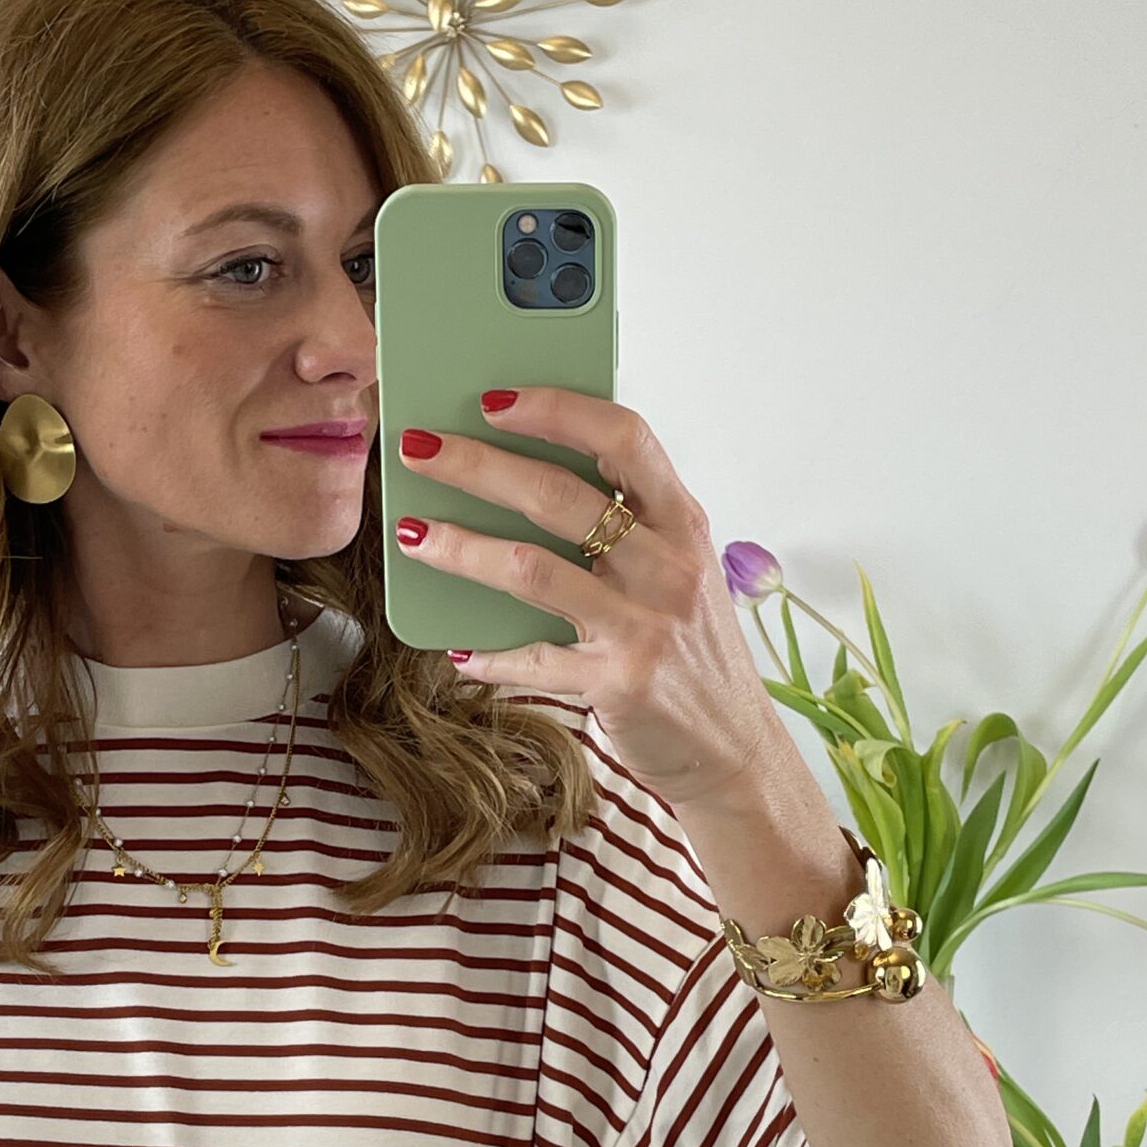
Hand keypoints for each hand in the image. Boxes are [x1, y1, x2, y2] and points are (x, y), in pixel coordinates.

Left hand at [393, 388, 784, 808]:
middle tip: (418, 449)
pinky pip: (533, 660)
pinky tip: (454, 650)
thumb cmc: (692, 652)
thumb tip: (524, 481)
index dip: (557, 409)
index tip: (494, 397)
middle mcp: (668, 567)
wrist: (734, 749)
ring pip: (532, 569)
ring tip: (412, 533)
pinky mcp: (619, 682)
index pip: (624, 438)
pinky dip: (487, 656)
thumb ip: (626, 528)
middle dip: (478, 465)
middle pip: (560, 496)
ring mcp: (644, 626)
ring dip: (462, 548)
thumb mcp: (679, 573)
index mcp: (683, 524)